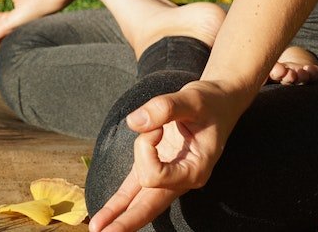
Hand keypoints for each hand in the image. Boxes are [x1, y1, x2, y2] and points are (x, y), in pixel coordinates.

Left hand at [89, 80, 241, 231]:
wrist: (220, 101)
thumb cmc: (210, 102)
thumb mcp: (192, 99)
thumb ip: (164, 108)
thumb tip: (134, 122)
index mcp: (195, 168)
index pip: (156, 174)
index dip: (145, 149)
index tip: (156, 126)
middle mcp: (182, 178)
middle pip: (150, 206)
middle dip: (127, 221)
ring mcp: (170, 176)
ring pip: (141, 202)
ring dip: (119, 215)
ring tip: (97, 228)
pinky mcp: (158, 166)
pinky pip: (136, 189)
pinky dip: (120, 202)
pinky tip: (106, 217)